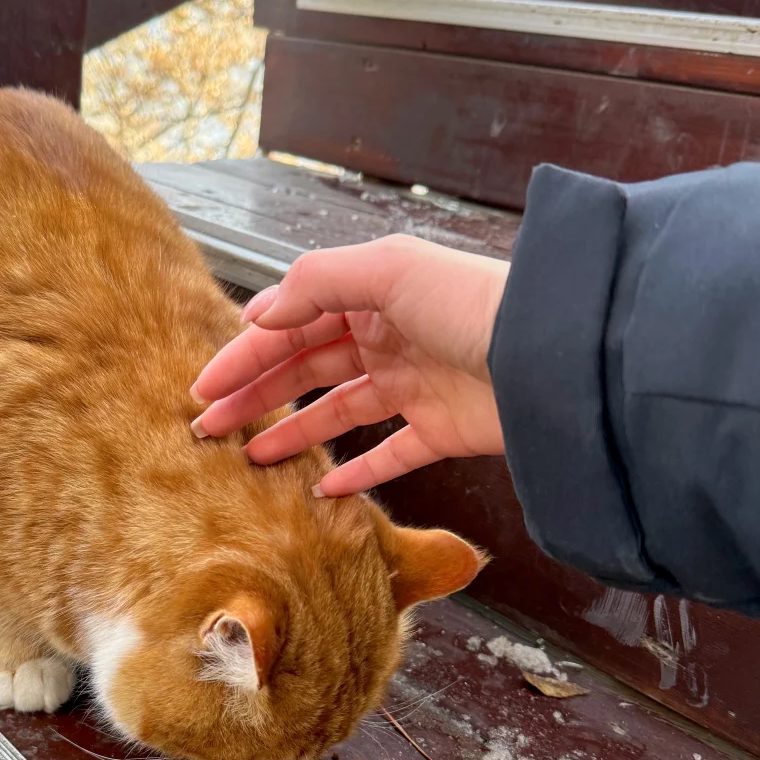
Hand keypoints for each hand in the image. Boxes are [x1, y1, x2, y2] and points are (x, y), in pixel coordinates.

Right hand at [190, 235, 508, 497]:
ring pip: (337, 412)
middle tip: (209, 426)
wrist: (554, 356)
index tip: (205, 385)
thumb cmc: (473, 301)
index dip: (246, 352)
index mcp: (373, 294)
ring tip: (249, 459)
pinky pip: (388, 455)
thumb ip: (316, 283)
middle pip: (305, 369)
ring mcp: (414, 386)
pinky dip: (355, 473)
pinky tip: (320, 489)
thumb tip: (258, 313)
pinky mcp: (441, 431)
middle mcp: (389, 337)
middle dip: (255, 394)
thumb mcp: (388, 270)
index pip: (292, 324)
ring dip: (292, 434)